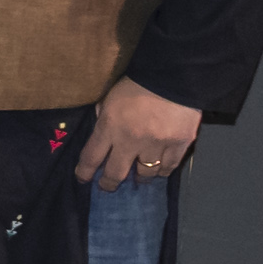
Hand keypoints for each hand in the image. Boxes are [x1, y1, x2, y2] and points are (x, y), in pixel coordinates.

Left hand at [74, 75, 200, 190]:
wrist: (174, 76)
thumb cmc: (137, 83)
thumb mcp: (110, 97)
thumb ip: (104, 115)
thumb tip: (102, 131)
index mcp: (109, 127)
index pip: (91, 157)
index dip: (85, 171)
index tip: (83, 179)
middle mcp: (130, 141)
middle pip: (115, 172)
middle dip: (108, 183)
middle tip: (107, 187)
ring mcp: (156, 145)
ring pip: (145, 173)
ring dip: (139, 177)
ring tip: (138, 178)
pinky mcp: (179, 144)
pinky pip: (169, 166)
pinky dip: (163, 171)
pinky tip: (159, 171)